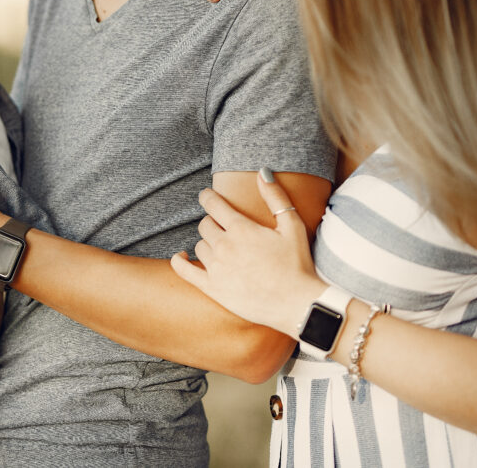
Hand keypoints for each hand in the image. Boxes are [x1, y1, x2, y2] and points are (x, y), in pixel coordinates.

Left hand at [169, 170, 325, 334]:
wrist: (297, 304)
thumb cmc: (297, 264)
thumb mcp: (292, 226)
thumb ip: (275, 197)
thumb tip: (262, 172)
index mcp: (241, 229)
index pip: (213, 205)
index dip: (207, 197)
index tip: (206, 195)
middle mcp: (224, 246)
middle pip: (204, 226)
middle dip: (213, 223)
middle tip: (224, 228)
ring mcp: (216, 268)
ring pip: (199, 246)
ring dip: (207, 243)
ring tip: (222, 248)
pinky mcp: (212, 288)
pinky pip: (185, 271)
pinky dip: (179, 261)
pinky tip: (180, 257)